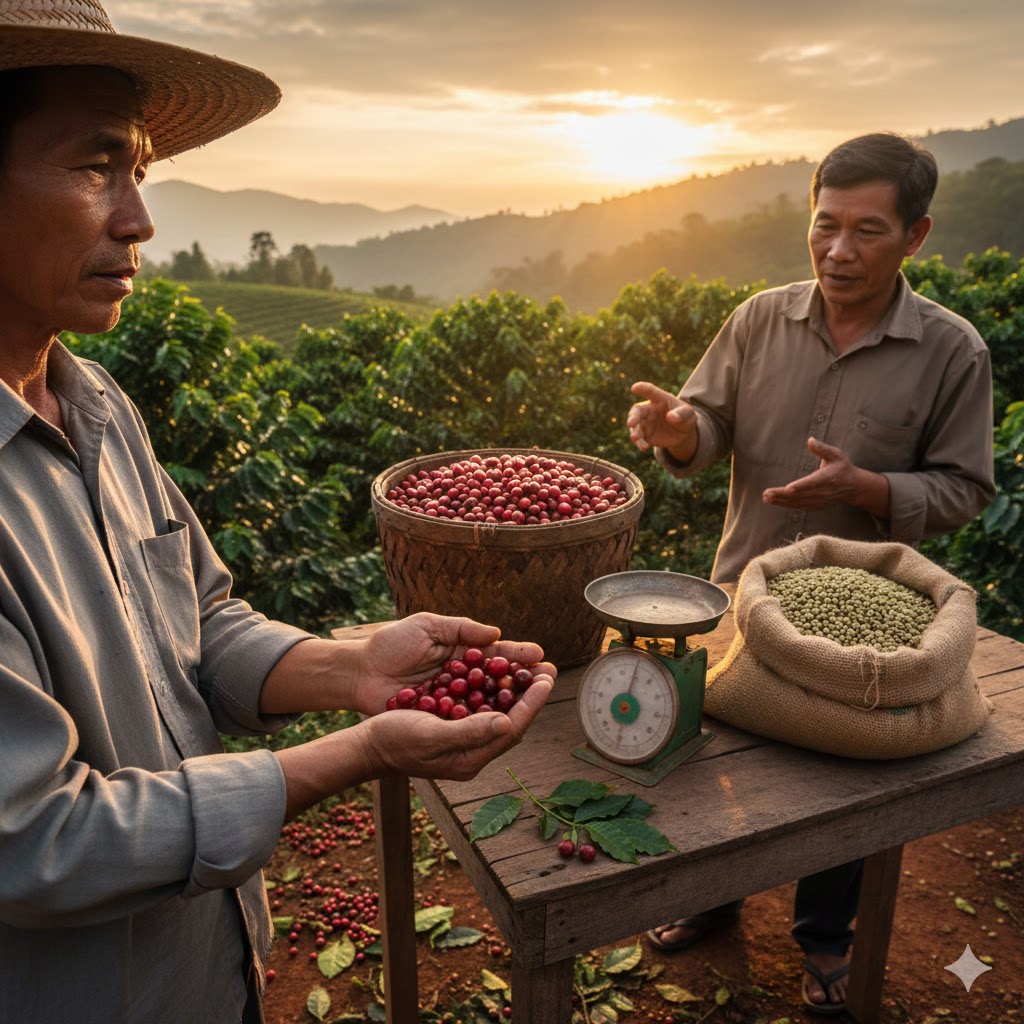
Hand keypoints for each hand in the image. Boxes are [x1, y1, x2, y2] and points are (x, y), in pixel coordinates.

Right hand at [276, 669, 553, 817]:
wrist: (367, 746)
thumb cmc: (394, 739)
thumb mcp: (430, 734)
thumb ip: (469, 731)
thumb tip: (506, 721)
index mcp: (470, 757)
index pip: (511, 728)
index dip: (531, 702)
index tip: (547, 679)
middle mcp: (472, 752)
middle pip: (511, 721)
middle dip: (530, 695)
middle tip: (548, 669)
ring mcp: (463, 742)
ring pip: (499, 714)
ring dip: (515, 691)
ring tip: (532, 669)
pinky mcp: (453, 730)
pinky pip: (482, 710)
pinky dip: (494, 691)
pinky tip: (500, 674)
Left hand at [353, 612, 556, 715]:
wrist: (359, 672)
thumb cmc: (391, 644)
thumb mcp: (427, 626)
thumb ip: (461, 629)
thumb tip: (497, 634)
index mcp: (462, 653)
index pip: (497, 655)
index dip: (519, 656)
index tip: (540, 656)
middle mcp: (464, 679)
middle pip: (500, 682)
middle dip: (524, 682)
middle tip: (548, 680)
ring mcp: (454, 702)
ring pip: (490, 704)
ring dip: (512, 703)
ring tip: (534, 700)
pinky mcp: (442, 721)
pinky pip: (468, 722)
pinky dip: (486, 721)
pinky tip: (505, 721)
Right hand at [627, 381, 697, 459]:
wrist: (683, 433)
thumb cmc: (685, 417)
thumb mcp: (688, 414)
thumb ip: (681, 414)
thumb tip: (670, 417)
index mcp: (659, 399)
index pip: (651, 392)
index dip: (642, 389)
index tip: (635, 388)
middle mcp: (649, 410)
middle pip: (638, 411)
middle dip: (633, 416)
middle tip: (631, 423)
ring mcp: (646, 423)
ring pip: (635, 426)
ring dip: (634, 432)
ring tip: (635, 438)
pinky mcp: (645, 435)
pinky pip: (640, 439)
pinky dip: (640, 443)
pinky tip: (644, 447)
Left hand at [762, 438, 889, 516]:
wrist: (854, 487)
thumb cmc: (842, 468)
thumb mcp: (836, 455)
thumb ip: (822, 449)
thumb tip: (810, 440)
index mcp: (827, 479)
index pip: (812, 483)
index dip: (801, 486)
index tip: (789, 489)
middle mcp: (822, 492)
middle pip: (800, 495)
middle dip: (782, 495)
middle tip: (767, 493)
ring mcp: (818, 501)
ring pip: (797, 503)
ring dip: (780, 501)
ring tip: (766, 497)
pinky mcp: (815, 505)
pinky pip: (799, 507)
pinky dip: (786, 505)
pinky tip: (774, 501)